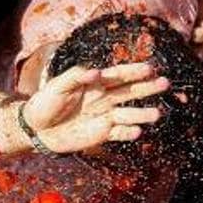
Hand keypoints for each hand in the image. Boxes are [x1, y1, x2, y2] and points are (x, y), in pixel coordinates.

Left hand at [21, 62, 168, 153]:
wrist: (38, 129)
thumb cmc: (45, 102)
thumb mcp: (56, 85)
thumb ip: (75, 76)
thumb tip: (97, 71)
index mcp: (95, 83)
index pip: (118, 75)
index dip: (134, 71)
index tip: (150, 68)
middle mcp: (104, 98)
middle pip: (130, 92)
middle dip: (147, 88)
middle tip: (165, 83)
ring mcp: (105, 116)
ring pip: (128, 114)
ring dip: (143, 114)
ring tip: (157, 114)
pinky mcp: (102, 133)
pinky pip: (119, 133)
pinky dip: (128, 132)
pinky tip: (138, 131)